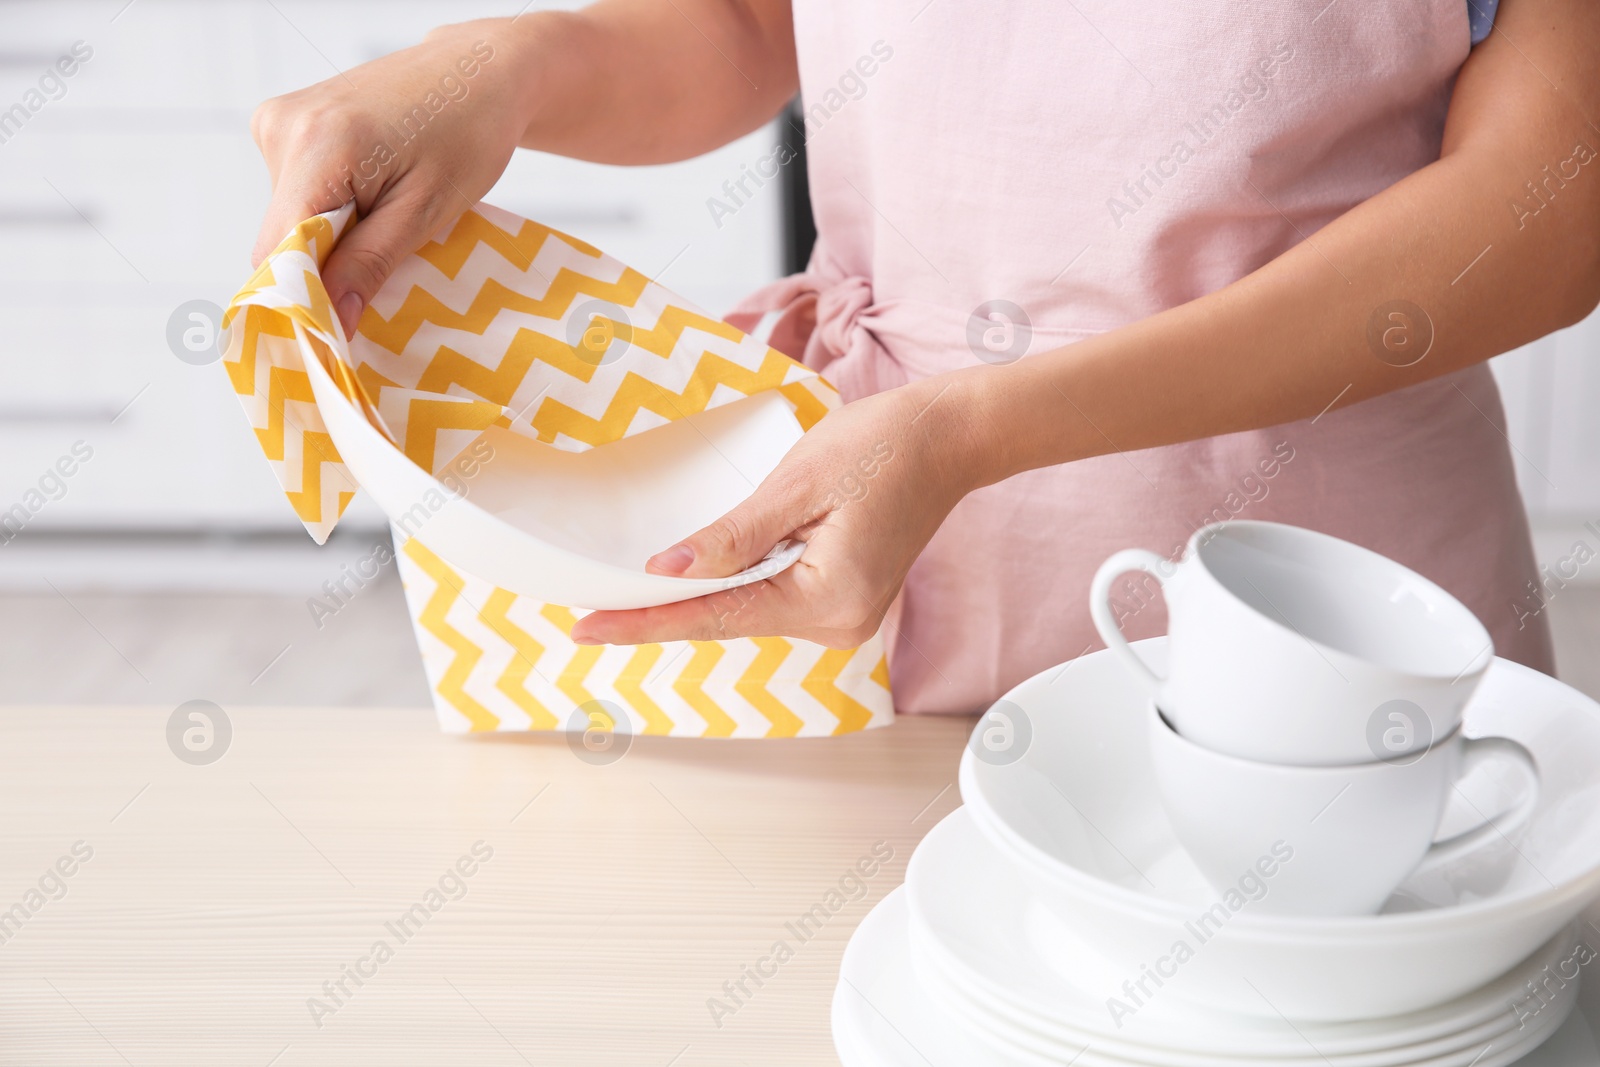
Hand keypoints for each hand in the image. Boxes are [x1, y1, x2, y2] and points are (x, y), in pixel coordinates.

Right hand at [249, 19, 535, 337]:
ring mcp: (279, 121)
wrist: (477, 70)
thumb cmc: (468, 132)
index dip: (304, 297)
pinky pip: (296, 193)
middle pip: (280, 237)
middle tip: (379, 281)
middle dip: (322, 270)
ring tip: (388, 218)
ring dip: (331, 239)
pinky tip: (374, 195)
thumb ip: (371, 263)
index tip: (337, 334)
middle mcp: (283, 127)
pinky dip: (331, 211)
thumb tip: (332, 319)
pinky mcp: (286, 123)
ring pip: (288, 218)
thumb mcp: (427, 210)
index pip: (280, 249)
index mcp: (318, 146)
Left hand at [571, 377, 985, 647]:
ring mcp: (843, 617)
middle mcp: (837, 624)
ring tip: (628, 596)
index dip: (644, 622)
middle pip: (729, 622)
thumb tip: (669, 571)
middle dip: (662, 613)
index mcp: (827, 600)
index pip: (715, 618)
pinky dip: (734, 587)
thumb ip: (732, 537)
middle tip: (588, 611)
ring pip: (748, 612)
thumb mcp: (796, 484)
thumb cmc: (882, 448)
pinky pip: (772, 599)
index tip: (586, 629)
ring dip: (698, 599)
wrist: (947, 439)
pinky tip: (695, 578)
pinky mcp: (843, 600)